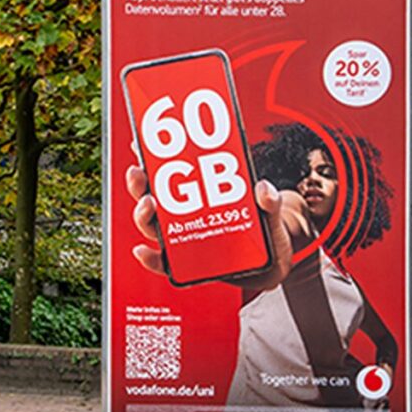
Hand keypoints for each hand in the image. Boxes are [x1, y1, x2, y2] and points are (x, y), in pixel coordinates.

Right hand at [124, 163, 300, 290]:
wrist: (270, 265)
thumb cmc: (263, 234)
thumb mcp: (270, 213)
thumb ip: (269, 202)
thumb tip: (263, 188)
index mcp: (197, 198)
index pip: (168, 176)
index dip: (151, 160)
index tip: (140, 144)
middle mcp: (184, 218)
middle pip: (152, 199)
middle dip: (141, 185)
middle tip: (141, 172)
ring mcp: (183, 241)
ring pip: (153, 227)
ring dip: (144, 215)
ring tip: (149, 205)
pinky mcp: (187, 267)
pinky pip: (163, 265)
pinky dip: (151, 259)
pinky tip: (144, 251)